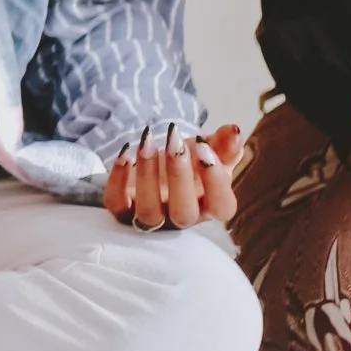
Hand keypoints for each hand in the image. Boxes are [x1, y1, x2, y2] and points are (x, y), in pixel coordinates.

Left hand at [104, 122, 241, 231]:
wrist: (154, 165)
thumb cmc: (188, 161)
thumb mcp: (208, 150)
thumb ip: (224, 144)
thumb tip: (234, 131)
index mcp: (209, 206)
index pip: (222, 207)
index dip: (215, 180)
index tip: (205, 147)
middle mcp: (181, 218)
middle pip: (184, 215)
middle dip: (180, 177)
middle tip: (174, 142)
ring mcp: (151, 218)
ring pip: (149, 213)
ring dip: (147, 176)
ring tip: (148, 142)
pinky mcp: (122, 211)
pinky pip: (116, 204)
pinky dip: (118, 179)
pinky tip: (126, 153)